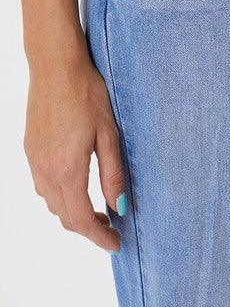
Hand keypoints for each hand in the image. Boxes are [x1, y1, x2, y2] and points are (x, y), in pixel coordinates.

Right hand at [24, 29, 124, 251]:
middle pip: (64, 215)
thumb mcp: (109, 133)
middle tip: (111, 226)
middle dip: (87, 227)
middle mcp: (45, 170)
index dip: (99, 236)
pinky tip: (76, 182)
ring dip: (72, 211)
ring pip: (51, 202)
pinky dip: (60, 194)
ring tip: (97, 206)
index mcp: (67, 170)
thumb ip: (113, 173)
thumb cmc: (86, 94)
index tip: (115, 243)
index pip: (81, 219)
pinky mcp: (30, 148)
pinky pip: (42, 184)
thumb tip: (119, 206)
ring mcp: (34, 159)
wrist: (56, 66)